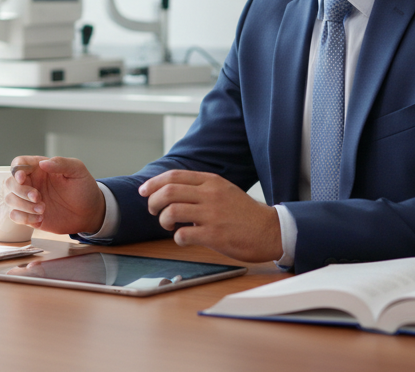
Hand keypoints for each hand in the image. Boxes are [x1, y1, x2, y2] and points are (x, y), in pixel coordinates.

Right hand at [4, 155, 105, 234]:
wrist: (90, 212)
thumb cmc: (84, 188)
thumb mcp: (77, 171)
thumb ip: (61, 163)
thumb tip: (43, 163)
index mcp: (40, 168)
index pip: (19, 163)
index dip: (16, 170)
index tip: (22, 178)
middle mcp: (32, 182)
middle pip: (10, 182)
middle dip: (20, 191)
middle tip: (38, 197)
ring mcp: (29, 200)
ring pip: (10, 199)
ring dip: (23, 205)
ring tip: (43, 210)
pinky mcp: (30, 215)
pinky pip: (14, 216)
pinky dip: (23, 217)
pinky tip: (40, 219)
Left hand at [140, 170, 282, 262]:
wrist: (270, 231)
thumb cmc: (244, 213)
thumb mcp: (224, 190)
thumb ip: (200, 187)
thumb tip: (171, 189)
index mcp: (211, 182)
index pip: (174, 176)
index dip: (153, 183)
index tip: (144, 191)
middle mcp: (210, 195)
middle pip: (168, 191)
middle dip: (153, 201)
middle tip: (153, 210)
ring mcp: (212, 215)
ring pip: (172, 211)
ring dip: (163, 219)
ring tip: (167, 225)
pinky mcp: (214, 235)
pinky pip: (183, 235)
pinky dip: (177, 238)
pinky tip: (183, 239)